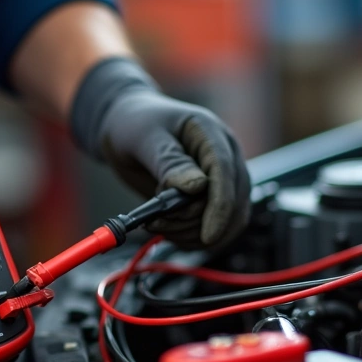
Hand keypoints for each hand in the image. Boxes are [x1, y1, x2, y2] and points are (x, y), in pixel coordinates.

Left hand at [73, 59, 250, 248]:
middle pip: (234, 201)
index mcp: (211, 133)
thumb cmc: (135, 125)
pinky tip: (169, 230)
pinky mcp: (214, 197)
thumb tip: (196, 187)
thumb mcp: (145, 138)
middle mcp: (225, 155)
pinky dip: (194, 236)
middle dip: (198, 222)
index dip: (220, 206)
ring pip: (230, 219)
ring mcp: (223, 178)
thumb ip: (170, 162)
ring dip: (194, 233)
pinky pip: (218, 226)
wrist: (127, 128)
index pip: (225, 172)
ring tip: (158, 224)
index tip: (207, 235)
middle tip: (157, 223)